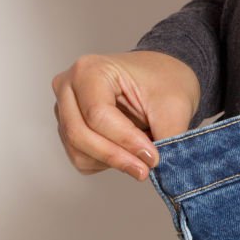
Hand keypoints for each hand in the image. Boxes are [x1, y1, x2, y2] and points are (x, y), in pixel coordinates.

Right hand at [51, 51, 199, 179]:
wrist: (159, 77)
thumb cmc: (163, 80)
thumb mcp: (174, 104)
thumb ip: (167, 136)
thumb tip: (162, 169)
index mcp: (90, 70)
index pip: (97, 114)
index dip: (125, 140)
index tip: (152, 156)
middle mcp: (68, 87)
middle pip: (79, 134)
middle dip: (116, 157)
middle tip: (145, 168)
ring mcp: (65, 109)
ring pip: (78, 151)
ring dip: (112, 162)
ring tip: (141, 158)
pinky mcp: (68, 129)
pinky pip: (81, 158)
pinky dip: (105, 163)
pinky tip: (126, 151)